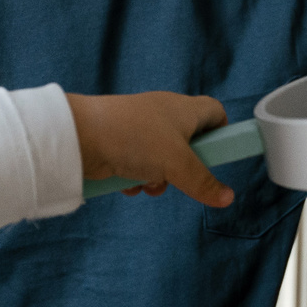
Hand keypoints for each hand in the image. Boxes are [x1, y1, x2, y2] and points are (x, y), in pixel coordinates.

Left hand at [64, 92, 234, 207]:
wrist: (79, 135)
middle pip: (189, 143)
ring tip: (149, 184)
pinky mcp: (121, 143)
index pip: (215, 112)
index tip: (218, 157)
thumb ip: (203, 182)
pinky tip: (127, 183)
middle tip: (180, 178)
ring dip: (159, 178)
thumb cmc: (133, 138)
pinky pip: (138, 164)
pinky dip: (136, 177)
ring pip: (162, 159)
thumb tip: (227, 197)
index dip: (222, 133)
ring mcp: (141, 129)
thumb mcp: (176, 163)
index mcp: (184, 110)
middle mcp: (164, 116)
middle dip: (185, 168)